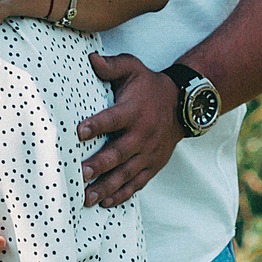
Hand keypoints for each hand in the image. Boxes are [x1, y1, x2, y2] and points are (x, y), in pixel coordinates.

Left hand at [78, 52, 184, 207]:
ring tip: (87, 197)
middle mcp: (142, 134)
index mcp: (133, 111)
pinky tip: (106, 202)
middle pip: (119, 153)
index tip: (78, 132)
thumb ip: (112, 65)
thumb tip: (90, 59)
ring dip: (106, 186)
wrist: (182, 105)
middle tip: (80, 174)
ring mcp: (148, 153)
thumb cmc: (148, 85)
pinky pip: (137, 183)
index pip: (113, 119)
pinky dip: (123, 194)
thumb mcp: (133, 68)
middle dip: (99, 165)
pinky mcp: (153, 165)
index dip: (96, 125)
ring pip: (126, 173)